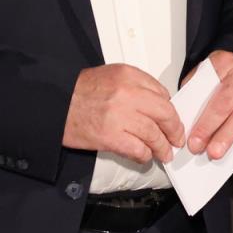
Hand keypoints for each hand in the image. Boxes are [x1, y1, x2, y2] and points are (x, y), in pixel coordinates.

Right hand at [63, 64, 184, 163]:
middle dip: (174, 129)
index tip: (172, 119)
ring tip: (165, 153)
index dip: (170, 110)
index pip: (162, 93)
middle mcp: (127, 94)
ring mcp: (119, 116)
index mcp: (128, 76)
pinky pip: (137, 149)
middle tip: (177, 138)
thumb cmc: (81, 91)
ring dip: (163, 147)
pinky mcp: (110, 137)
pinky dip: (145, 155)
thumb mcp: (112, 76)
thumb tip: (158, 102)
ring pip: (154, 134)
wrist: (56, 104)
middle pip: (164, 113)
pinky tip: (145, 156)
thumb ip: (136, 85)